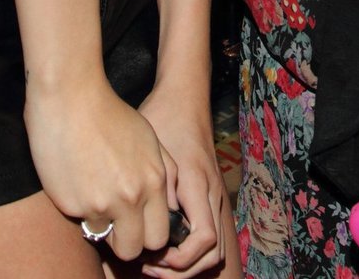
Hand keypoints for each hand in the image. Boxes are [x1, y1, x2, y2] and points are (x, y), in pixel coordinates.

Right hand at [24, 73, 176, 262]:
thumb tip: (167, 205)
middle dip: (126, 241)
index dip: (147, 235)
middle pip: (134, 249)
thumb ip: (162, 174)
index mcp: (153, 181)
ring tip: (96, 201)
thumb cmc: (110, 114)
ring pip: (106, 241)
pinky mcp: (73, 206)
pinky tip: (79, 186)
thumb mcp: (149, 139)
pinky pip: (81, 224)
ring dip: (102, 228)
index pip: (160, 236)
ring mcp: (101, 204)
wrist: (72, 98)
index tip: (138, 227)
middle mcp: (131, 197)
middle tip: (116, 224)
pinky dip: (81, 212)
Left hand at [134, 85, 232, 276]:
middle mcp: (211, 193)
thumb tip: (145, 227)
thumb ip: (153, 187)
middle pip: (212, 253)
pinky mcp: (208, 194)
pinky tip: (162, 244)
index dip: (180, 260)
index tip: (153, 257)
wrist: (184, 96)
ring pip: (214, 248)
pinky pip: (208, 235)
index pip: (204, 239)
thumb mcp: (152, 149)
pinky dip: (189, 250)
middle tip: (149, 267)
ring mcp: (212, 194)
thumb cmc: (164, 117)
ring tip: (153, 261)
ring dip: (186, 264)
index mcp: (198, 183)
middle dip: (182, 271)